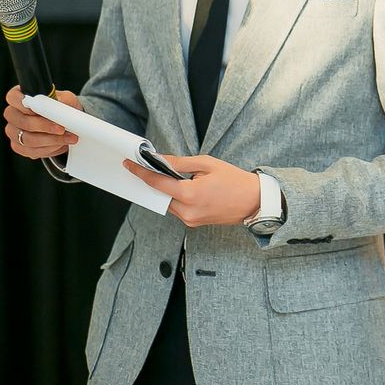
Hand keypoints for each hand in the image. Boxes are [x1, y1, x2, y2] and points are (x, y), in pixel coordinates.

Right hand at [4, 86, 81, 159]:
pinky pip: (31, 151)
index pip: (13, 98)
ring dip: (51, 140)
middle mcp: (13, 114)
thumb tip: (57, 106)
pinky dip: (49, 149)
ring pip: (27, 139)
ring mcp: (14, 132)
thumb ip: (62, 100)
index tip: (41, 108)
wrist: (68, 124)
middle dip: (44, 126)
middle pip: (21, 121)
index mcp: (20, 98)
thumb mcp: (67, 100)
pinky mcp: (19, 146)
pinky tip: (60, 144)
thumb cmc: (63, 108)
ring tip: (68, 137)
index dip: (25, 104)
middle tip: (62, 128)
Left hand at [124, 154, 261, 226]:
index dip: (140, 172)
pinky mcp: (194, 223)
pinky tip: (189, 190)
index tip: (129, 165)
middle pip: (161, 194)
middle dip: (157, 181)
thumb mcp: (208, 164)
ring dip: (170, 191)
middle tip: (155, 168)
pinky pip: (178, 209)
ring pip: (169, 203)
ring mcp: (190, 220)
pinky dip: (179, 198)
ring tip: (182, 179)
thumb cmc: (235, 180)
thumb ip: (180, 163)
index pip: (156, 183)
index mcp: (190, 194)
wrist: (255, 201)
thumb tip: (160, 160)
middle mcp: (187, 211)